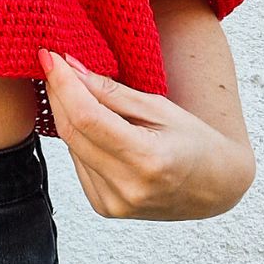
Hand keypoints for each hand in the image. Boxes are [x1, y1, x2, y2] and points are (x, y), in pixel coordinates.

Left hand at [40, 47, 254, 218]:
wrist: (213, 188)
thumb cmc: (194, 142)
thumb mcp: (160, 108)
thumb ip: (113, 92)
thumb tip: (71, 68)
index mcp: (147, 159)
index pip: (88, 117)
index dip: (64, 85)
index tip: (50, 56)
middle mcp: (126, 187)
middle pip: (73, 133)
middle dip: (59, 94)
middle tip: (53, 64)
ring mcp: (112, 203)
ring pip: (71, 148)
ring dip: (67, 115)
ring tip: (73, 90)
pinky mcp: (104, 207)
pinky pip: (79, 164)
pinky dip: (79, 140)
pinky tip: (89, 125)